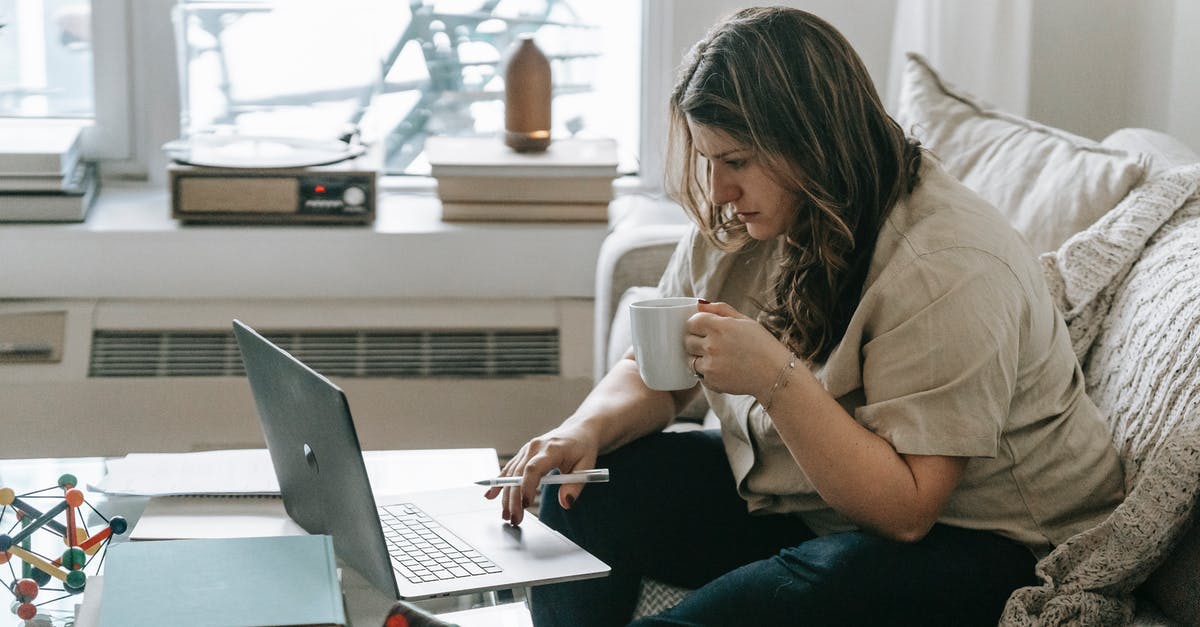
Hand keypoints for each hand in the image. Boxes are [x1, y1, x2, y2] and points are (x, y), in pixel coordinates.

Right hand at [484, 425, 598, 525]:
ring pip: (511, 474)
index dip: (527, 486)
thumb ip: (576, 486)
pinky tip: (490, 495)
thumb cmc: (583, 448)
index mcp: (552, 449)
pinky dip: (500, 482)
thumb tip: (565, 503)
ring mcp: (527, 449)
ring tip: (506, 515)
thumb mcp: (586, 467)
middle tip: (515, 518)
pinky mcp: (523, 454)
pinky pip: (509, 469)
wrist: (579, 431)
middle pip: (518, 474)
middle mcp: (535, 447)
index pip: (534, 468)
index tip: (525, 504)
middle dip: (513, 498)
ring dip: (506, 495)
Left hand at [685, 301, 791, 397]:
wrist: (775, 374)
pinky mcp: (712, 381)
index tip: (704, 329)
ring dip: (700, 358)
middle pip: (688, 340)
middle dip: (696, 341)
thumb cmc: (763, 345)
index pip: (692, 322)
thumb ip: (720, 309)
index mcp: (720, 327)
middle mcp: (712, 345)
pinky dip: (707, 373)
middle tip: (712, 344)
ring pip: (690, 359)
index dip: (697, 325)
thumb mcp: (745, 321)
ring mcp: (711, 364)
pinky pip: (699, 375)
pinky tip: (723, 370)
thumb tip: (699, 305)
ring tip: (718, 358)